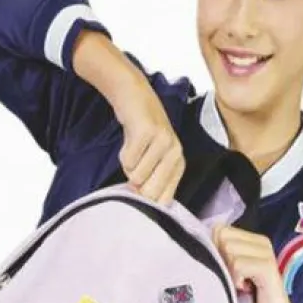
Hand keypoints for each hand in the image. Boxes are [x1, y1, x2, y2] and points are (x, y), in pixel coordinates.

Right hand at [113, 75, 184, 202]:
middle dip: (135, 182)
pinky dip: (123, 153)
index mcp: (179, 164)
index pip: (163, 201)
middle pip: (149, 192)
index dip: (146, 197)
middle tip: (137, 161)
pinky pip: (127, 160)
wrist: (135, 97)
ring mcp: (164, 142)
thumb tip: (143, 205)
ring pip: (135, 176)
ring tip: (135, 147)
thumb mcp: (154, 158)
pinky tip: (130, 140)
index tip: (140, 183)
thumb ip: (152, 182)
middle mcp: (176, 153)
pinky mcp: (148, 133)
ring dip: (128, 164)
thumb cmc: (143, 133)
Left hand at [213, 223, 288, 302]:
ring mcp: (266, 253)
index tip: (225, 271)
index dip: (214, 249)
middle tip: (234, 279)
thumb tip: (200, 245)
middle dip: (220, 260)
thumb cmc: (251, 302)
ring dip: (228, 272)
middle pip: (222, 237)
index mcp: (254, 240)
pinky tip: (245, 289)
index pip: (219, 229)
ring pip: (228, 249)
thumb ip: (222, 256)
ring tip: (241, 285)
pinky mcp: (267, 267)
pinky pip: (237, 264)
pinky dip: (235, 280)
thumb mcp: (233, 275)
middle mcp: (262, 242)